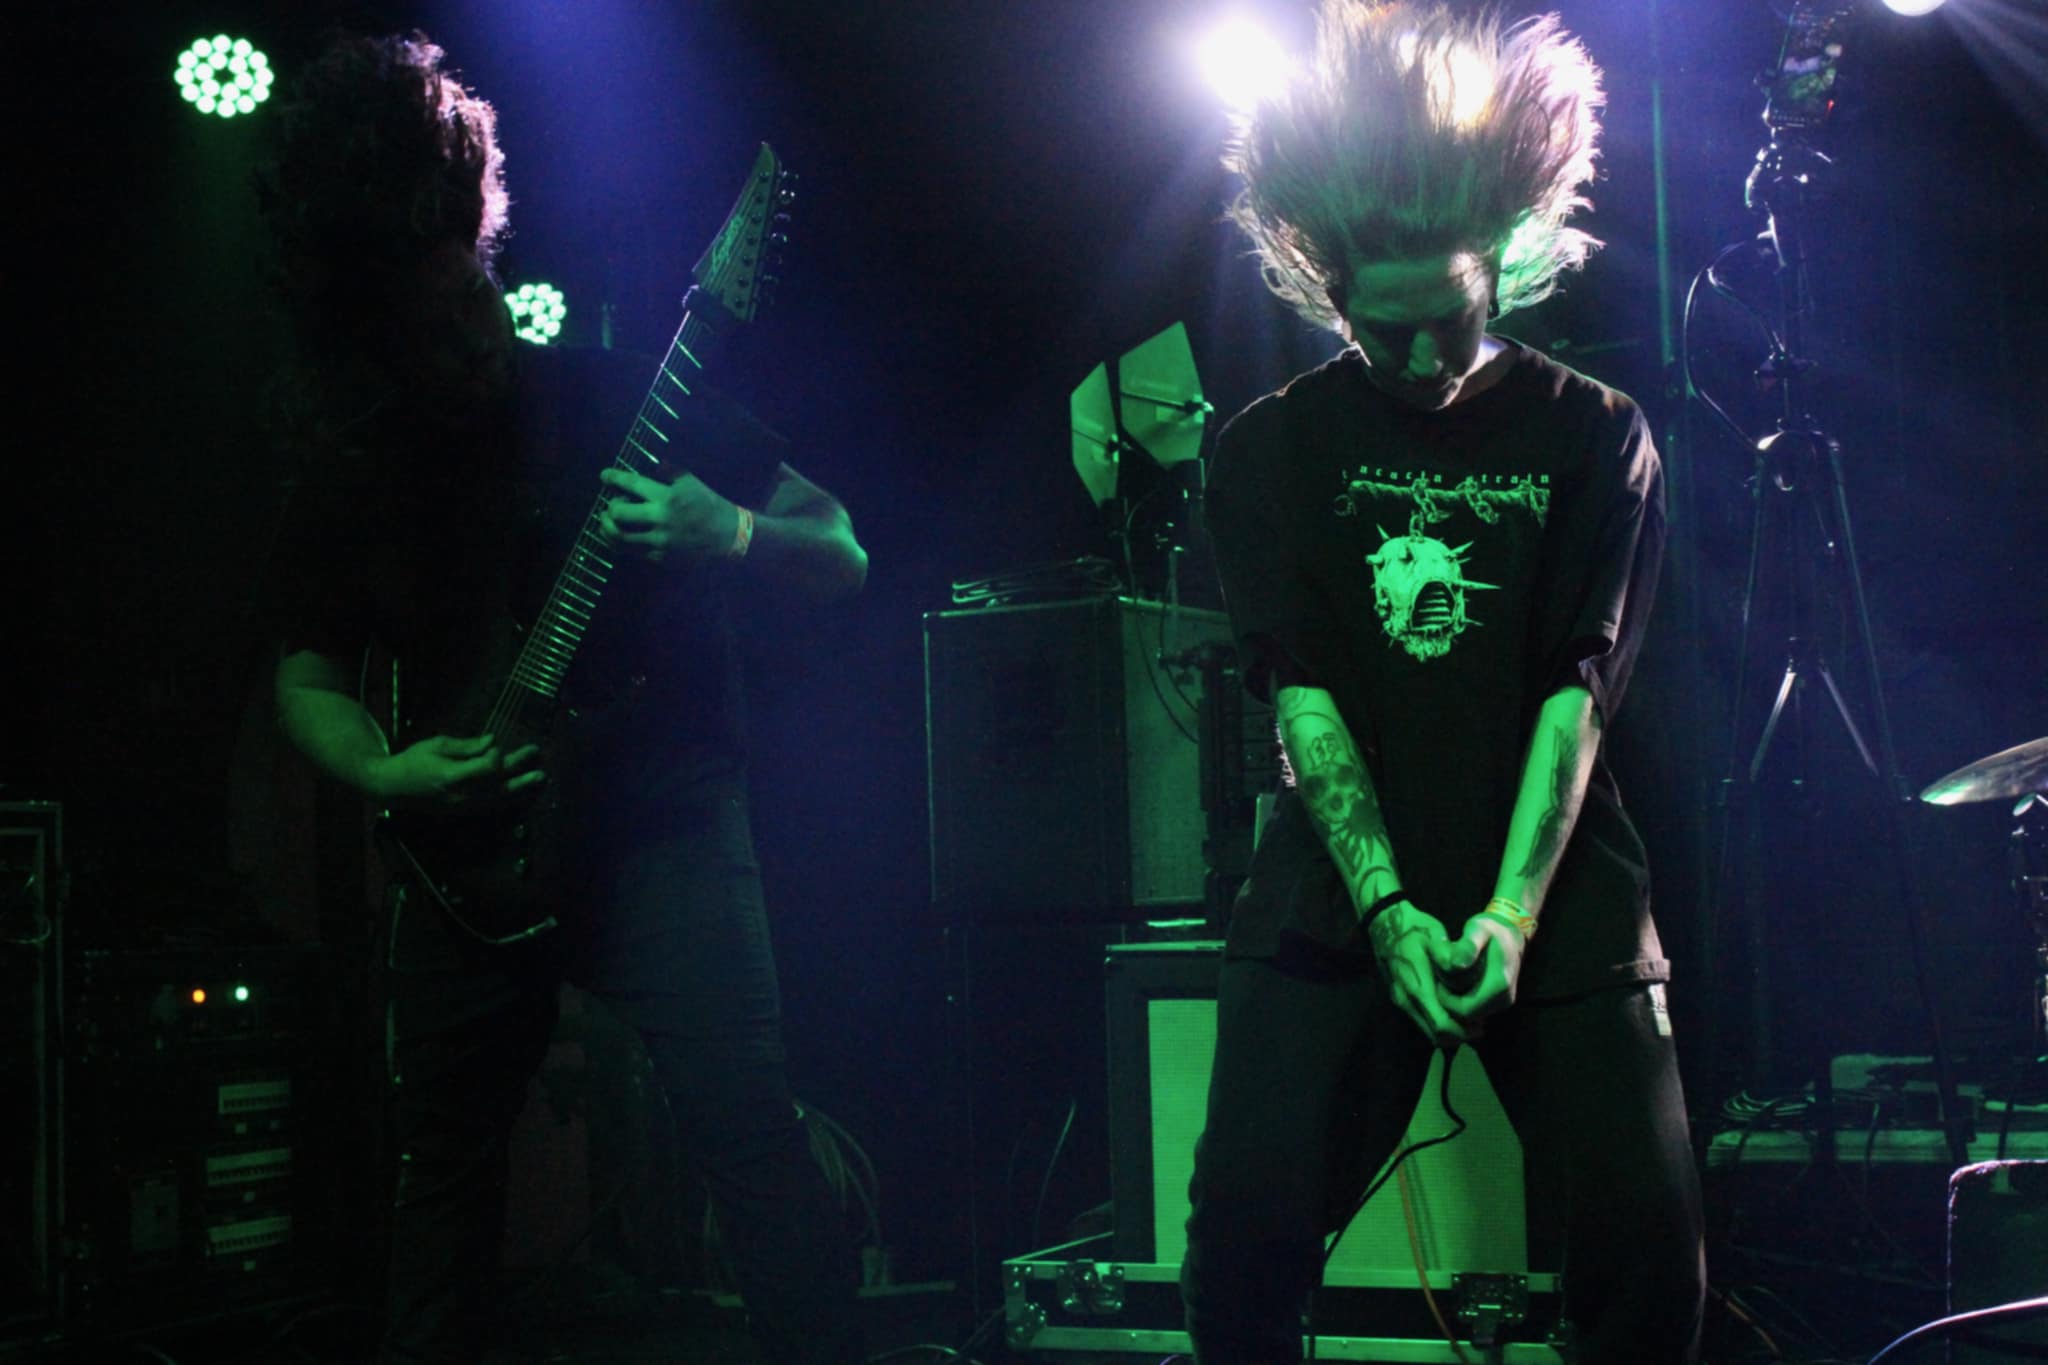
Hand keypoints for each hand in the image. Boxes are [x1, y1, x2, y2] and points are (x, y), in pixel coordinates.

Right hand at [368, 733, 543, 809]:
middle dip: (521, 775)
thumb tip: (493, 740)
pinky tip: (520, 792)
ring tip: (539, 780)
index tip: (497, 744)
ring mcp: (462, 806)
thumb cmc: (413, 760)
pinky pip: (490, 806)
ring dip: (520, 789)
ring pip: (498, 799)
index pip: (488, 768)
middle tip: (541, 768)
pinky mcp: (461, 811)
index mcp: (452, 776)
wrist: (392, 788)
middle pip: (499, 785)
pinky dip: (507, 799)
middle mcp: (461, 794)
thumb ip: (467, 745)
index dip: (498, 755)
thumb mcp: (437, 745)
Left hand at [598, 467, 736, 565]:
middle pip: (618, 513)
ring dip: (607, 529)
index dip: (613, 478)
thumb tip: (652, 463)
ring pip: (619, 538)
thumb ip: (669, 471)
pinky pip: (632, 552)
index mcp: (666, 497)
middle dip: (610, 507)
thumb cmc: (709, 504)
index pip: (632, 484)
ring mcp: (659, 541)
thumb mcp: (691, 482)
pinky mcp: (660, 557)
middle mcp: (659, 519)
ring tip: (606, 523)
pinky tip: (618, 537)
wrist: (728, 535)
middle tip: (611, 505)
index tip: (604, 476)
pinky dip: (620, 544)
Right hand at [1369, 903, 1467, 1044]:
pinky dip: (1438, 1025)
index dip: (1463, 1030)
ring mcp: (1401, 1000)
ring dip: (1449, 1033)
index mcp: (1417, 985)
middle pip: (1436, 1035)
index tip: (1481, 1024)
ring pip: (1428, 1032)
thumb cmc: (1413, 928)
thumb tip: (1460, 968)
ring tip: (1468, 1023)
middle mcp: (1407, 999)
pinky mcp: (1399, 999)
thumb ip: (1447, 953)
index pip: (1441, 1024)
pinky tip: (1451, 1012)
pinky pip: (1421, 1023)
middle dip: (1459, 1036)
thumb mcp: (1434, 934)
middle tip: (1478, 1027)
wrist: (1385, 924)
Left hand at [1429, 913, 1527, 1034]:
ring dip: (1455, 1000)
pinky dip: (1463, 999)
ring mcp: (1503, 1003)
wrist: (1511, 933)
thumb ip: (1467, 946)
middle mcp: (1504, 999)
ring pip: (1470, 1014)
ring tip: (1449, 977)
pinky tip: (1457, 981)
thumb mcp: (1477, 929)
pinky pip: (1475, 1010)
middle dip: (1449, 1000)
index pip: (1464, 1009)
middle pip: (1466, 1015)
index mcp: (1499, 984)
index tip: (1438, 978)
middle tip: (1441, 977)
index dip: (1446, 999)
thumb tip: (1455, 965)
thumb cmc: (1491, 929)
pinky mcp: (1499, 1002)